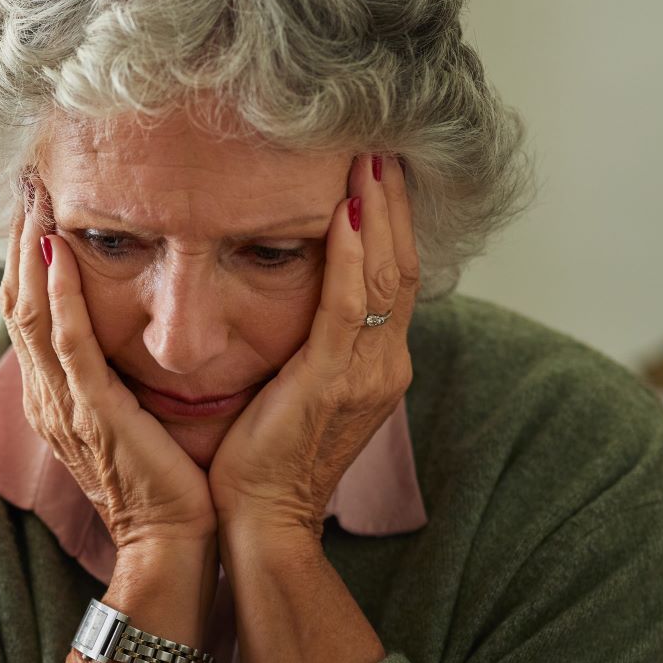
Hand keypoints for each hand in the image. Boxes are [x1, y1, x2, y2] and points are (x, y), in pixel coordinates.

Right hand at [0, 176, 216, 549]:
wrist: (174, 542)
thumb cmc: (167, 482)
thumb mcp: (133, 416)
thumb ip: (120, 372)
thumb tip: (134, 326)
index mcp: (54, 396)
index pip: (27, 309)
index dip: (25, 252)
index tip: (36, 198)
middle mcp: (47, 396)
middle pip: (15, 300)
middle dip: (18, 237)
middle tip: (26, 177)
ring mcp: (63, 405)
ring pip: (30, 313)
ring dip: (28, 250)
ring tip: (33, 195)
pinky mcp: (91, 414)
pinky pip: (66, 345)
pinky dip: (58, 296)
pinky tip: (57, 252)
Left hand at [209, 153, 418, 543]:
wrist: (261, 520)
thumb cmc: (262, 456)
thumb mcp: (296, 387)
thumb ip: (310, 342)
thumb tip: (295, 292)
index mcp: (377, 365)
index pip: (394, 277)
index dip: (391, 220)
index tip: (378, 168)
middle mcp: (385, 365)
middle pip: (401, 265)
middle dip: (392, 202)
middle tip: (381, 143)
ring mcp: (367, 375)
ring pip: (385, 276)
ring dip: (377, 212)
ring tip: (368, 157)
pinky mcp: (334, 382)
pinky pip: (350, 305)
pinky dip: (351, 255)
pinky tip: (344, 212)